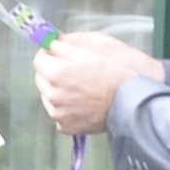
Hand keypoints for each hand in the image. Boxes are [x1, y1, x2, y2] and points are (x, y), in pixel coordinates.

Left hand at [34, 32, 163, 137]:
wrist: (130, 103)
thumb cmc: (115, 74)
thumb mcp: (91, 51)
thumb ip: (65, 45)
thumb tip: (50, 43)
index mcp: (57, 73)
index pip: (38, 59)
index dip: (48, 53)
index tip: (56, 53)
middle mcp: (52, 95)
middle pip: (41, 79)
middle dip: (52, 72)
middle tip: (72, 70)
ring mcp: (57, 113)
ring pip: (49, 96)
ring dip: (58, 90)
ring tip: (82, 89)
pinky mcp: (65, 126)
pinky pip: (59, 113)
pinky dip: (67, 108)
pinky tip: (83, 103)